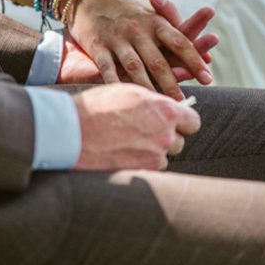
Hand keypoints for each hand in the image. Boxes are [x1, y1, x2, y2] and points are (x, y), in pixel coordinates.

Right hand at [65, 0, 213, 100]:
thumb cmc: (122, 2)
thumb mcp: (148, 3)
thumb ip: (171, 13)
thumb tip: (203, 16)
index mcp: (154, 20)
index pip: (180, 41)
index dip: (195, 60)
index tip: (208, 78)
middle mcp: (138, 30)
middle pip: (159, 60)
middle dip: (173, 83)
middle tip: (183, 102)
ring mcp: (117, 38)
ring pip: (135, 67)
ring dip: (148, 87)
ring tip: (158, 104)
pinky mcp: (97, 45)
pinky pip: (107, 68)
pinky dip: (115, 83)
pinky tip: (124, 96)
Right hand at [72, 83, 200, 170]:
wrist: (72, 131)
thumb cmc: (96, 107)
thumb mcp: (128, 92)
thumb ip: (152, 101)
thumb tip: (165, 107)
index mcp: (165, 110)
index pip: (192, 121)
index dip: (182, 122)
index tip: (172, 122)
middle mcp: (165, 134)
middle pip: (179, 140)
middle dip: (166, 137)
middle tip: (143, 132)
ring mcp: (155, 155)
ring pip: (164, 155)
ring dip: (152, 151)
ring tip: (128, 143)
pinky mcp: (142, 171)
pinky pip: (151, 168)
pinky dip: (140, 162)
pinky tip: (122, 153)